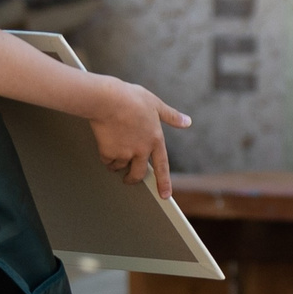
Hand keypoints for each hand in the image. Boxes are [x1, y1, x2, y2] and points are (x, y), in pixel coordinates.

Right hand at [91, 79, 192, 197]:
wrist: (108, 99)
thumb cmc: (131, 98)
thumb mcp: (155, 104)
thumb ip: (171, 116)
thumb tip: (187, 121)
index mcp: (155, 139)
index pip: (162, 166)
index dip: (164, 182)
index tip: (165, 196)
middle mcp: (142, 150)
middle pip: (138, 174)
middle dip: (132, 179)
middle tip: (128, 179)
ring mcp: (125, 153)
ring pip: (120, 167)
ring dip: (117, 164)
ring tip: (113, 149)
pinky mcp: (109, 153)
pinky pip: (107, 161)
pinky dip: (106, 157)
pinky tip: (105, 144)